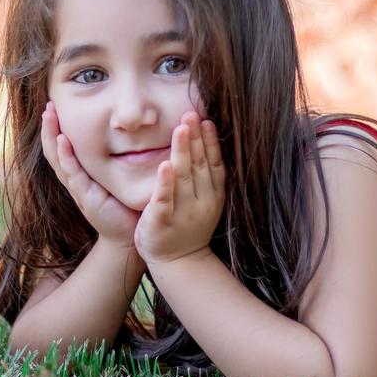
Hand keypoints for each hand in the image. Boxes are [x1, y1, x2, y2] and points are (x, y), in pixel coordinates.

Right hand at [41, 101, 140, 248]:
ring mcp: (78, 188)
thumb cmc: (123, 205)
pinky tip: (62, 141)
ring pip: (58, 159)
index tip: (55, 105)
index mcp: (80, 174)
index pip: (62, 147)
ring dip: (52, 136)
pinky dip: (66, 156)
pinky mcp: (86, 197)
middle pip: (54, 150)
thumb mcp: (114, 177)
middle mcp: (74, 180)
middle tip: (48, 105)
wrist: (128, 236)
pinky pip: (72, 174)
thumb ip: (114, 158)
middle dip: (49, 127)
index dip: (56, 127)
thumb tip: (123, 130)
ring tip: (49, 115)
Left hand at [135, 112, 225, 263]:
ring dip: (182, 151)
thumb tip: (205, 140)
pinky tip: (164, 165)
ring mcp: (183, 212)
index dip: (210, 141)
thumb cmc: (189, 226)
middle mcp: (202, 202)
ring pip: (183, 177)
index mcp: (213, 194)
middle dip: (194, 138)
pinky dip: (165, 183)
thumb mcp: (205, 199)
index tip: (205, 119)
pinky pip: (164, 200)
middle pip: (198, 164)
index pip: (213, 163)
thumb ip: (204, 174)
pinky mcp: (163, 222)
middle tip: (190, 113)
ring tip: (180, 129)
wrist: (179, 263)